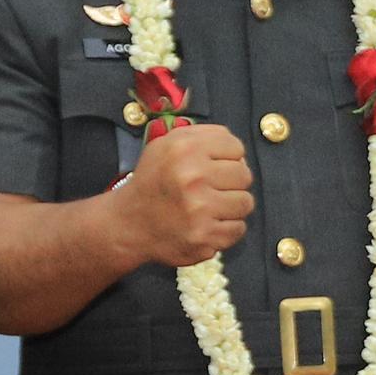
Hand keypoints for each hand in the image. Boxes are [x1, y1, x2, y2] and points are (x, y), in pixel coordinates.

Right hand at [111, 122, 252, 267]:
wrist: (129, 223)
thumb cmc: (154, 182)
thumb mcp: (168, 145)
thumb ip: (204, 137)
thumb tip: (238, 151)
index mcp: (184, 149)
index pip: (236, 147)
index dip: (228, 157)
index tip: (214, 167)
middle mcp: (192, 177)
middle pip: (244, 175)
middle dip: (232, 182)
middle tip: (212, 189)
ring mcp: (199, 210)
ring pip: (245, 203)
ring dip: (232, 206)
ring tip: (211, 207)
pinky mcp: (204, 237)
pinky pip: (238, 228)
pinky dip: (227, 228)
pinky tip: (208, 224)